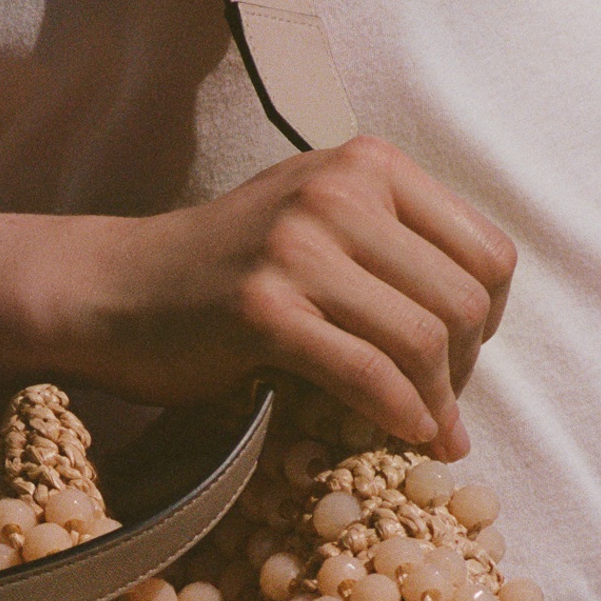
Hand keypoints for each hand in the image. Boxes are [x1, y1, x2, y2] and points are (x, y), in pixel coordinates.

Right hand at [44, 136, 514, 460]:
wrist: (112, 290)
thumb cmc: (219, 272)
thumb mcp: (315, 226)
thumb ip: (390, 252)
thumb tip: (478, 329)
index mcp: (366, 164)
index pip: (487, 251)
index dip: (488, 320)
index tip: (457, 359)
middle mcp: (338, 193)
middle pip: (462, 301)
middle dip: (464, 370)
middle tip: (439, 409)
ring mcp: (297, 248)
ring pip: (422, 339)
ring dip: (436, 402)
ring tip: (427, 432)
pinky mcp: (263, 309)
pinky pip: (365, 371)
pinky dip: (397, 414)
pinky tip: (403, 435)